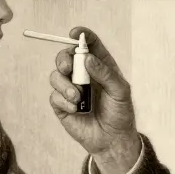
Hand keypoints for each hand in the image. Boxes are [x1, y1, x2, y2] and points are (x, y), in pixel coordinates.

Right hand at [48, 27, 140, 173]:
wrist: (112, 140)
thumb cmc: (120, 113)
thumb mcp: (120, 91)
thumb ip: (105, 73)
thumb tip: (87, 58)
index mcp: (99, 66)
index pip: (89, 45)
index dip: (81, 36)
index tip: (74, 33)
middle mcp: (83, 75)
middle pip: (65, 57)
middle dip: (63, 59)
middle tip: (67, 68)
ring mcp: (71, 89)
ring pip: (56, 76)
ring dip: (64, 85)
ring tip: (78, 98)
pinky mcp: (62, 105)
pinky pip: (54, 96)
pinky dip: (64, 101)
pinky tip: (76, 109)